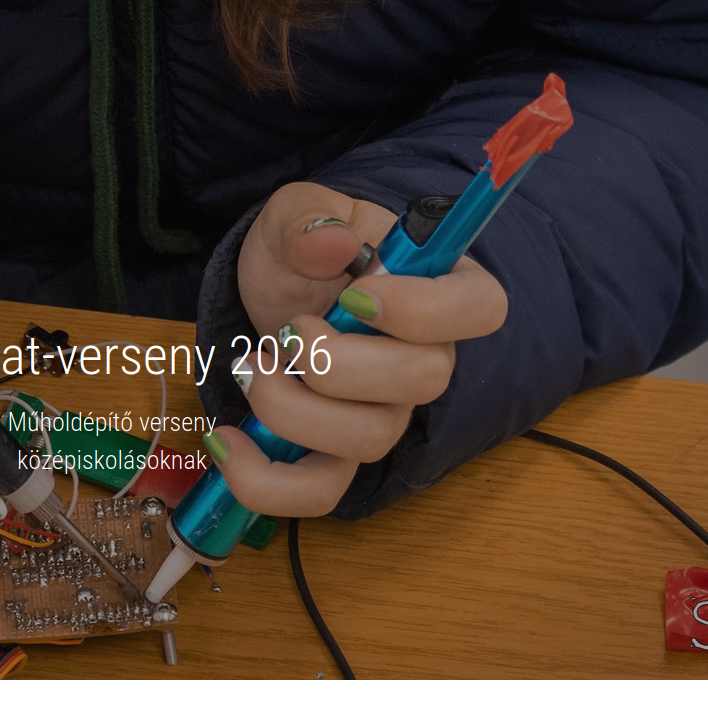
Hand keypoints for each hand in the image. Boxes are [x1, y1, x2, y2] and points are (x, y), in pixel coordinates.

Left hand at [219, 182, 507, 515]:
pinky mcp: (336, 454)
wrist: (269, 295)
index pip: (481, 308)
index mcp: (436, 288)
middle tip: (286, 333)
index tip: (356, 295)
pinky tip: (226, 438)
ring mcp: (384, 413)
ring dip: (292, 409)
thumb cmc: (300, 254)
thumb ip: (309, 218)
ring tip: (251, 367)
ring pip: (368, 440)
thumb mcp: (293, 216)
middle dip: (336, 360)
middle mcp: (424, 359)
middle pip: (423, 381)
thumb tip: (333, 240)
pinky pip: (319, 492)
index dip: (425, 310)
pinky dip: (264, 479)